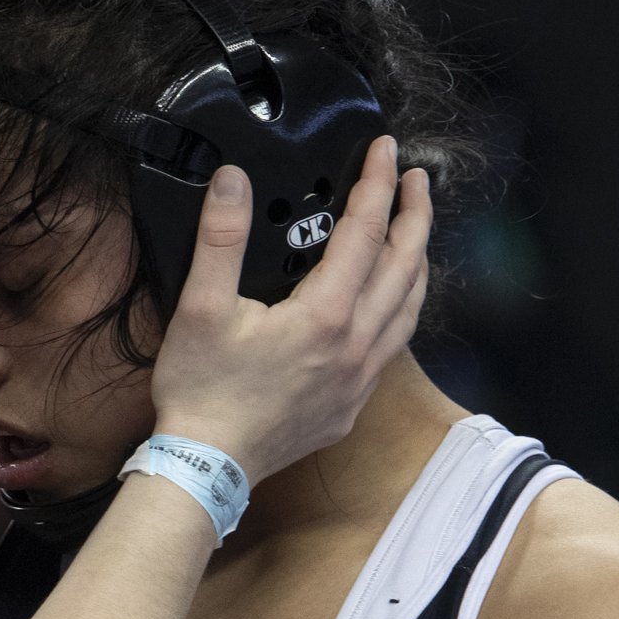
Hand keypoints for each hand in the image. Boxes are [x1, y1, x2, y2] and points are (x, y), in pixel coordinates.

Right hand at [150, 138, 430, 485]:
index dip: (379, 184)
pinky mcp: (350, 406)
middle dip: (416, 216)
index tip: (387, 150)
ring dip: (417, 264)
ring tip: (413, 234)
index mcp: (325, 314)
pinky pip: (393, 347)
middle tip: (417, 179)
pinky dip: (401, 311)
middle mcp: (356, 345)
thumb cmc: (202, 390)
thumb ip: (221, 238)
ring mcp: (359, 379)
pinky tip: (388, 306)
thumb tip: (234, 180)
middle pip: (405, 266)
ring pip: (410, 309)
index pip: (367, 231)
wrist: (208, 468)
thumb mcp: (201, 307)